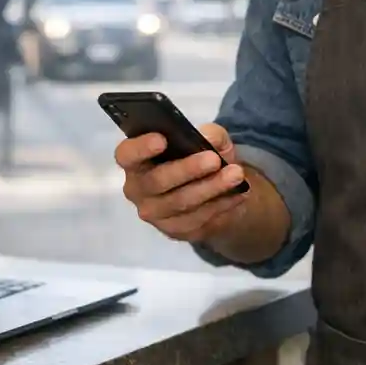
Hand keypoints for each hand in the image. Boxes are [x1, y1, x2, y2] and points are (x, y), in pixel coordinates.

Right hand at [116, 124, 249, 243]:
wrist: (211, 191)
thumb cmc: (197, 156)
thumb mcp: (208, 139)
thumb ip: (210, 133)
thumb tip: (210, 139)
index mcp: (135, 160)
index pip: (126, 155)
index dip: (141, 148)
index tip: (162, 139)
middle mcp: (137, 189)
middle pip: (156, 182)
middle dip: (187, 170)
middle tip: (213, 159)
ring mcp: (155, 213)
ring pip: (180, 203)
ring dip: (211, 188)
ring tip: (236, 175)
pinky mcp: (174, 230)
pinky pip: (197, 219)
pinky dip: (220, 204)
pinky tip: (238, 193)